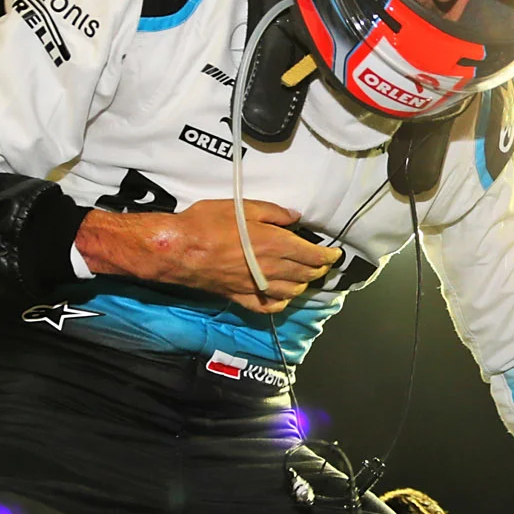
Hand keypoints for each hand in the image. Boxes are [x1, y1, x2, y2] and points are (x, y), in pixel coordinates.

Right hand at [77, 200, 341, 312]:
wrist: (178, 249)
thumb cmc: (208, 223)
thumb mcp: (243, 207)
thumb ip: (273, 213)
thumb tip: (296, 218)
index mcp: (276, 244)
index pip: (313, 255)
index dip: (328, 256)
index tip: (335, 255)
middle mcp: (272, 269)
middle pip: (306, 274)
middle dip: (318, 269)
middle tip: (323, 263)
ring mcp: (257, 286)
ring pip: (292, 292)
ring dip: (304, 285)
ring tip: (307, 277)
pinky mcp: (241, 297)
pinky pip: (269, 306)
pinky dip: (282, 303)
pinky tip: (284, 297)